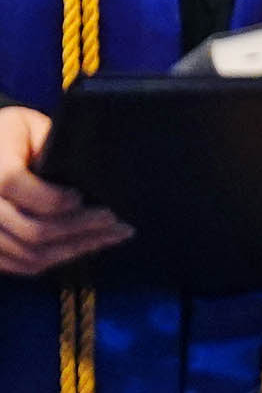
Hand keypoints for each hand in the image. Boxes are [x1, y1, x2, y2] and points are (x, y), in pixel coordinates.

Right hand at [0, 108, 126, 277]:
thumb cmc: (12, 135)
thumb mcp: (30, 127)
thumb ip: (51, 144)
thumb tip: (90, 166)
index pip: (25, 192)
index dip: (58, 199)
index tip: (85, 196)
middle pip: (34, 231)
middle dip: (82, 229)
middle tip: (117, 222)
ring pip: (30, 255)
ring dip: (76, 249)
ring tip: (110, 237)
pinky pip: (20, 265)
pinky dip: (55, 260)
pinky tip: (83, 247)